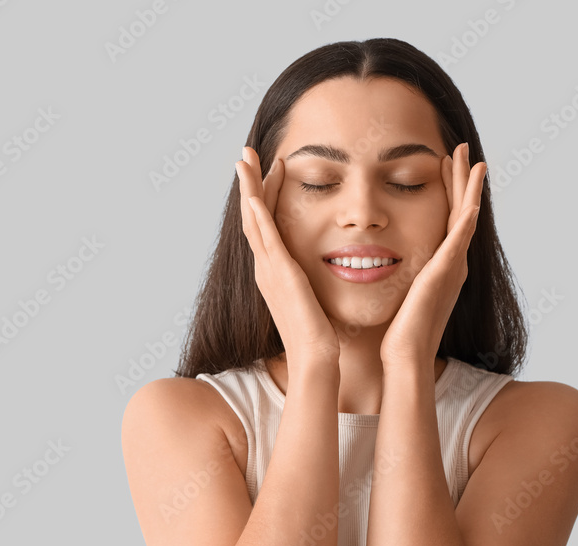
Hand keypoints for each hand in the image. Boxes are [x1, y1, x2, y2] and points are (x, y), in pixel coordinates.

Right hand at [236, 147, 340, 367]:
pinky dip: (256, 208)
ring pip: (253, 217)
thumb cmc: (321, 336)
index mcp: (275, 272)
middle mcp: (266, 267)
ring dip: (248, 185)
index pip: (266, 225)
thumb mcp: (316, 299)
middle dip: (249, 183)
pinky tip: (253, 187)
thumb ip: (316, 282)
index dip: (264, 195)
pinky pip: (264, 233)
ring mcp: (269, 268)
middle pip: (252, 216)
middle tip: (246, 154)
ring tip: (245, 158)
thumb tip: (333, 269)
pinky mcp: (278, 271)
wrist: (316, 359)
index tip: (270, 169)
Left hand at [379, 142, 486, 369]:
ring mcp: (452, 268)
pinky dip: (468, 216)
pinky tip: (471, 198)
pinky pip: (460, 238)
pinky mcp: (445, 273)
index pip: (447, 219)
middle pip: (461, 211)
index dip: (448, 190)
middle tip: (463, 149)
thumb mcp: (395, 293)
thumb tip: (371, 263)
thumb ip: (393, 275)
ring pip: (466, 218)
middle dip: (462, 180)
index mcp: (439, 267)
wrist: (403, 358)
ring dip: (470, 188)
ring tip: (473, 160)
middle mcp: (451, 265)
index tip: (443, 163)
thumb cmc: (394, 334)